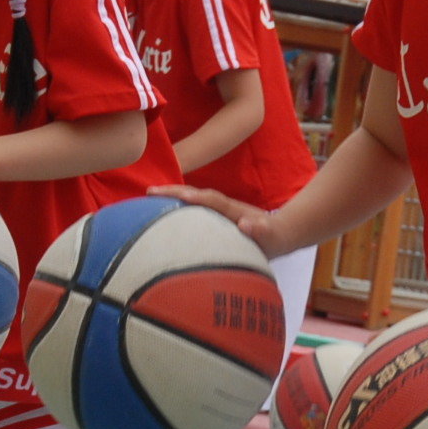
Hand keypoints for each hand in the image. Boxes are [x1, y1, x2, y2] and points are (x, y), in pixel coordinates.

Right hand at [151, 182, 290, 256]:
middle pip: (197, 194)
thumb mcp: (272, 237)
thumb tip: (246, 224)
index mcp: (235, 210)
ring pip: (192, 199)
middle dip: (174, 191)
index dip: (198, 198)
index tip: (181, 196)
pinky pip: (192, 208)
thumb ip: (261, 231)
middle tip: (149, 191)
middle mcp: (224, 206)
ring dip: (171, 196)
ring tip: (148, 197)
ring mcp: (218, 210)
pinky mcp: (214, 215)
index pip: (213, 201)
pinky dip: (176, 205)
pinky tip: (159, 211)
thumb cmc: (273, 237)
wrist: (279, 232)